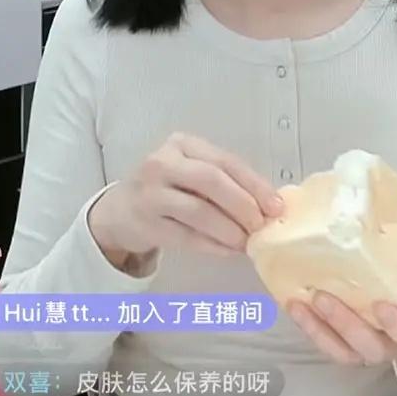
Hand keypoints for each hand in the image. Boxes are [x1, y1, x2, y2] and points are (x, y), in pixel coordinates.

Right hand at [89, 131, 283, 263]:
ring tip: (246, 242)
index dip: (255, 184)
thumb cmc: (168, 189)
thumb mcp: (191, 172)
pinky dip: (212, 245)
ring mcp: (150, 193)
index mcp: (182, 144)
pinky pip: (185, 236)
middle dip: (243, 205)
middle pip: (211, 181)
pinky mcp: (145, 223)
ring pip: (198, 211)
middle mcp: (162, 163)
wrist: (120, 211)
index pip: (225, 161)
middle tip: (260, 225)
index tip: (276, 205)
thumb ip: (226, 181)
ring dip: (229, 229)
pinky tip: (228, 251)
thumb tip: (269, 205)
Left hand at [287, 266, 396, 366]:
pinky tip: (294, 306)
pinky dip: (310, 328)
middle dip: (345, 323)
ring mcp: (368, 349)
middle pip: (372, 347)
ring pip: (344, 352)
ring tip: (298, 304)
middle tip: (322, 296)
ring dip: (319, 329)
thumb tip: (379, 205)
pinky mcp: (347, 347)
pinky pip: (328, 346)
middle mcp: (394, 345)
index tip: (381, 305)